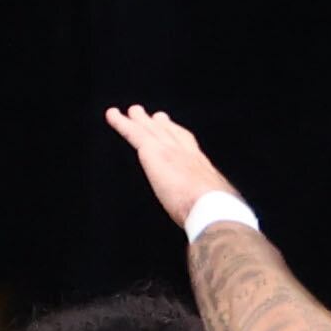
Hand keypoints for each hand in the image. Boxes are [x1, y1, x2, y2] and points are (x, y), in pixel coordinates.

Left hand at [104, 105, 240, 228]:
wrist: (213, 207)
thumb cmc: (218, 214)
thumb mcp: (216, 208)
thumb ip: (209, 207)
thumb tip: (212, 218)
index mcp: (202, 168)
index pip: (189, 148)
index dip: (182, 138)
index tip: (178, 131)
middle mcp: (187, 153)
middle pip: (171, 134)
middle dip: (163, 125)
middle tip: (156, 116)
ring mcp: (170, 150)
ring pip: (151, 130)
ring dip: (140, 119)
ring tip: (132, 111)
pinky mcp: (154, 152)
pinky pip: (133, 133)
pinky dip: (121, 123)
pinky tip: (112, 115)